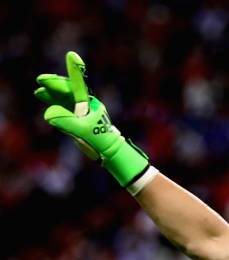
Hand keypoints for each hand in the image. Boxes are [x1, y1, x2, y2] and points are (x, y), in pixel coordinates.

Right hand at [35, 51, 148, 186]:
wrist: (107, 151)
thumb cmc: (99, 139)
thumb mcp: (82, 131)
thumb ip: (66, 121)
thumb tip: (48, 113)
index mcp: (89, 103)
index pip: (78, 85)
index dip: (74, 70)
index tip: (72, 55)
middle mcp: (85, 104)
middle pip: (68, 89)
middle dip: (55, 84)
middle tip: (41, 80)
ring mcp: (81, 110)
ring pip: (64, 97)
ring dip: (52, 93)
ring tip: (38, 91)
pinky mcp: (77, 118)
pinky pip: (63, 106)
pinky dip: (54, 102)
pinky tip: (44, 98)